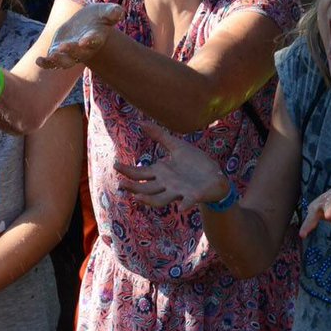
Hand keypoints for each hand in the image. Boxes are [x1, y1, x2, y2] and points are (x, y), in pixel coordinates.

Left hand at [36, 3, 122, 69]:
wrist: (86, 23)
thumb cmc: (98, 17)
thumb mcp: (106, 11)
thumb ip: (113, 12)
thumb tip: (119, 12)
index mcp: (95, 38)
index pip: (93, 41)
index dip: (90, 41)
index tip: (85, 40)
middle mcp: (83, 49)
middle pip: (78, 54)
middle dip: (71, 51)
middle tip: (63, 46)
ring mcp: (70, 53)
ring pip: (65, 62)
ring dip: (58, 60)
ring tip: (51, 56)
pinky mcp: (58, 53)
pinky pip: (52, 62)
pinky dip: (46, 63)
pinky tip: (38, 60)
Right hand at [115, 121, 229, 207]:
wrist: (215, 176)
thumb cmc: (194, 162)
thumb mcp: (176, 146)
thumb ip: (159, 135)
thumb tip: (140, 122)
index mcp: (161, 173)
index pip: (140, 173)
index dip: (128, 171)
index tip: (115, 165)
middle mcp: (166, 185)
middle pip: (145, 188)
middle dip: (133, 187)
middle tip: (121, 184)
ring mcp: (179, 191)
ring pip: (160, 200)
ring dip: (149, 200)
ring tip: (138, 198)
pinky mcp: (193, 196)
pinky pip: (187, 202)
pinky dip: (185, 205)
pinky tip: (181, 207)